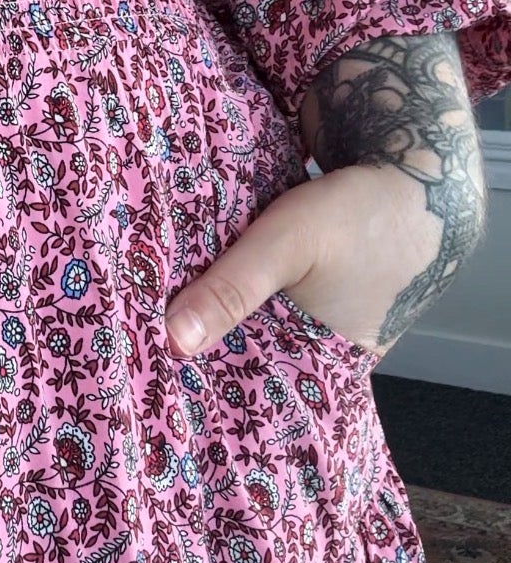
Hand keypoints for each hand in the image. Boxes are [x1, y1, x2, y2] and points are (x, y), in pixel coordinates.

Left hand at [163, 161, 442, 359]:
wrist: (418, 170)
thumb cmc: (360, 215)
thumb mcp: (285, 247)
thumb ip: (231, 290)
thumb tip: (172, 341)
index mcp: (330, 366)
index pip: (255, 392)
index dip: (208, 382)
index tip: (156, 374)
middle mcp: (328, 351)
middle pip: (251, 356)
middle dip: (206, 344)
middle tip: (145, 341)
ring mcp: (324, 318)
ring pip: (257, 323)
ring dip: (219, 311)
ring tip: (157, 313)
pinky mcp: (317, 287)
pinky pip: (267, 297)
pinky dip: (240, 287)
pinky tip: (197, 280)